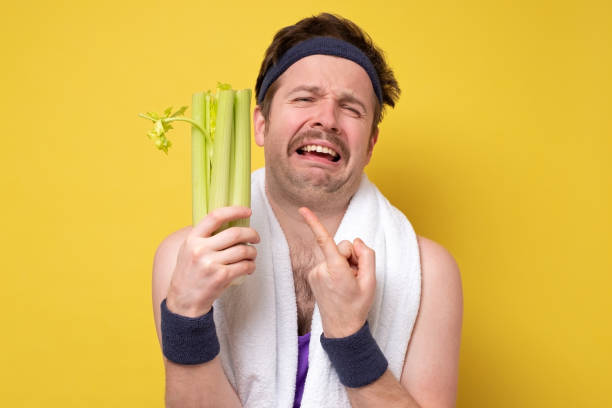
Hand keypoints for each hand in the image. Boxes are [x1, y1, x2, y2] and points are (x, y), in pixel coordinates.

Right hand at [166, 206, 259, 316]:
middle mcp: (200, 249)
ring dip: (253, 252)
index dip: (234, 211)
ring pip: (243, 250)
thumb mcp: (188, 249)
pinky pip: (245, 265)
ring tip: (252, 255)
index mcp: (192, 238)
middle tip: (256, 237)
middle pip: (235, 233)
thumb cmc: (189, 273)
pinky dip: (251, 265)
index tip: (247, 211)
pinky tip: (249, 267)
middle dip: (252, 234)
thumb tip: (227, 220)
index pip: (215, 216)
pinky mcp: (221, 277)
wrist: (184, 301)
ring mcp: (211, 263)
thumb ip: (203, 236)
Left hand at [299, 207, 375, 337]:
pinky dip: (335, 269)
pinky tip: (339, 283)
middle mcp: (321, 269)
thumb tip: (356, 241)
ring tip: (347, 282)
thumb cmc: (357, 305)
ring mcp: (315, 272)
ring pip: (334, 255)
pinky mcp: (312, 275)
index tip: (302, 209)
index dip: (314, 223)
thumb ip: (367, 256)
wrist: (341, 327)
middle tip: (356, 276)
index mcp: (336, 269)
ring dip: (343, 264)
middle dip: (351, 256)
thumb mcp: (371, 281)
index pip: (324, 240)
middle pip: (341, 246)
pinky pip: (328, 262)